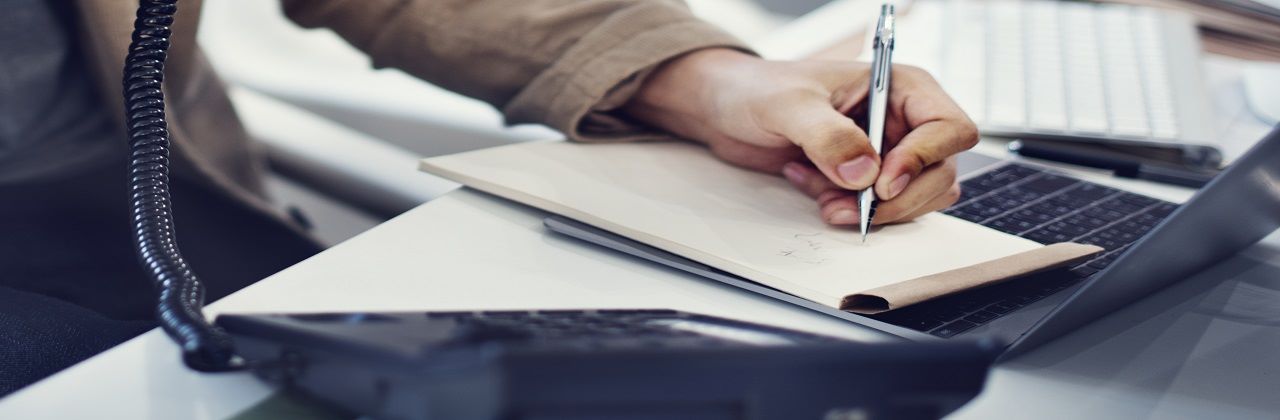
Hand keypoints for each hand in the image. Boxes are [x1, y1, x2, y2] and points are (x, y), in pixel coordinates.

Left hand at [624, 48, 977, 225]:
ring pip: (917, 198)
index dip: (924, 159)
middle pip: (941, 172)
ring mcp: (889, 152)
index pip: (949, 128)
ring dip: (872, 211)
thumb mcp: (789, 105)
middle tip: (851, 209)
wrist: (727, 109)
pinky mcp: (867, 179)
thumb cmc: (758, 89)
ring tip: (824, 199)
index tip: (881, 183)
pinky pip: (882, 209)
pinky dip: (851, 211)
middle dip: (897, 199)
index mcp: (901, 86)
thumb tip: (863, 173)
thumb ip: (827, 136)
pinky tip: (815, 191)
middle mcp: (904, 120)